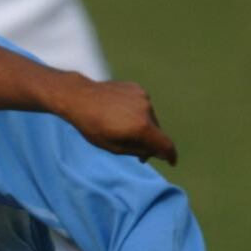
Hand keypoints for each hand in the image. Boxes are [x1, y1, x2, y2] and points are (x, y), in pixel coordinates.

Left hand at [56, 79, 176, 164]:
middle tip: (137, 151)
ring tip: (120, 127)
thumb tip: (158, 153)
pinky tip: (118, 113)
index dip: (170, 155)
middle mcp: (147, 110)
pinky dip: (135, 112)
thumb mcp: (114, 147)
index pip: (165, 144)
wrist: (79, 97)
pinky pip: (141, 105)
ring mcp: (143, 97)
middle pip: (155, 131)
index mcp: (141, 127)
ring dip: (141, 126)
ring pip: (149, 118)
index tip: (171, 162)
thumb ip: (139, 151)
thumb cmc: (93, 126)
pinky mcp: (137, 88)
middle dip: (149, 142)